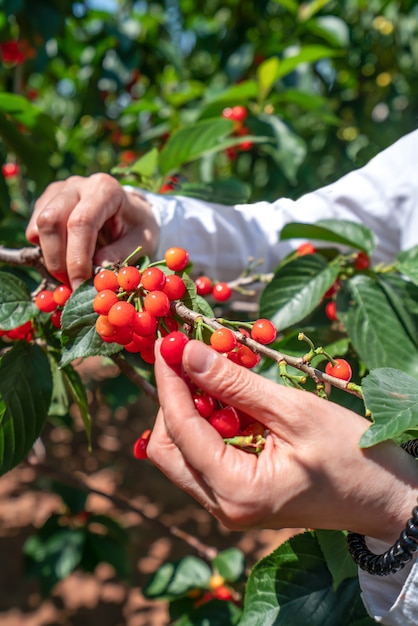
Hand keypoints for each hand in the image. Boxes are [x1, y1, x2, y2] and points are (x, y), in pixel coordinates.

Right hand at [26, 174, 158, 288]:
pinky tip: (65, 259)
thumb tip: (97, 272)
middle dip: (57, 260)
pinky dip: (44, 251)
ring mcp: (58, 191)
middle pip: (51, 221)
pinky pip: (34, 229)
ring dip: (50, 258)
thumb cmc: (137, 227)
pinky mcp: (46, 201)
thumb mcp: (142, 240)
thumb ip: (122, 254)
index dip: (77, 259)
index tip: (81, 285)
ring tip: (69, 276)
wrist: (130, 212)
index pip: (81, 223)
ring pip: (39, 225)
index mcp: (105, 189)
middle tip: (71, 286)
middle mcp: (78, 185)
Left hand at [148, 340, 417, 542]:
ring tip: (213, 375)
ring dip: (189, 410)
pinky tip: (228, 399)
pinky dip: (207, 425)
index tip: (167, 343)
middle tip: (188, 359)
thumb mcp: (294, 411)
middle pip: (167, 449)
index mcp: (236, 490)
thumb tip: (187, 353)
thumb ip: (236, 384)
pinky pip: (203, 458)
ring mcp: (228, 506)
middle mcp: (222, 506)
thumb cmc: (351, 454)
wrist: (385, 497)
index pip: (180, 429)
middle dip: (173, 400)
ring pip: (181, 454)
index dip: (169, 381)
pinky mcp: (237, 497)